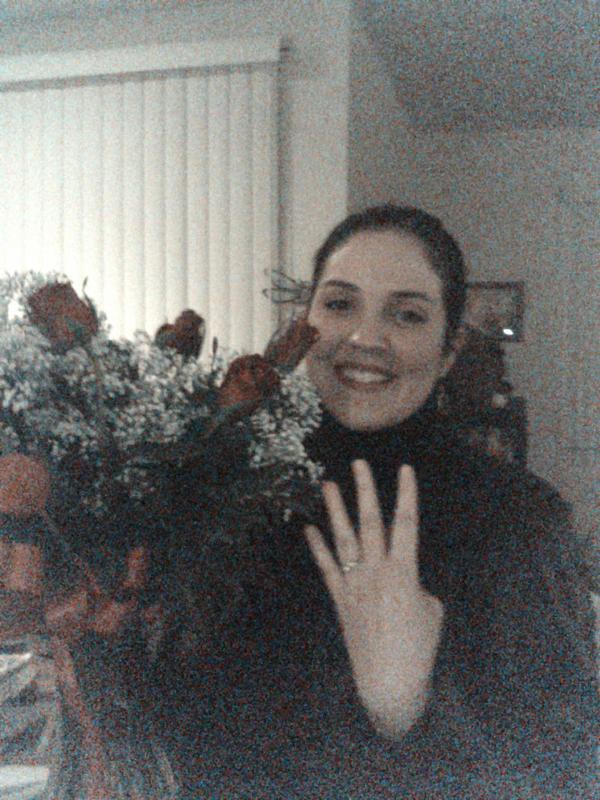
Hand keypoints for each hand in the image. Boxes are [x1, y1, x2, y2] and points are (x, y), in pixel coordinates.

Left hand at [305, 460, 443, 737]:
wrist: (390, 682)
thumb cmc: (419, 649)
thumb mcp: (431, 611)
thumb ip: (416, 587)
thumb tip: (403, 582)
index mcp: (404, 570)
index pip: (407, 523)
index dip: (407, 493)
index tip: (405, 468)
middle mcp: (376, 570)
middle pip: (371, 521)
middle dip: (366, 490)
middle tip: (359, 463)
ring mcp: (354, 583)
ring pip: (344, 537)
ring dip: (336, 509)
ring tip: (328, 484)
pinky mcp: (340, 599)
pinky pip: (326, 567)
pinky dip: (317, 546)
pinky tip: (308, 528)